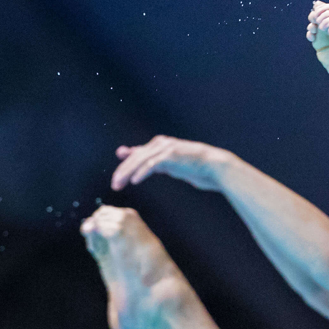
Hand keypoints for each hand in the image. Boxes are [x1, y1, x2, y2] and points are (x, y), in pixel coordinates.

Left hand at [111, 135, 234, 191]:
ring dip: (127, 173)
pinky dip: (141, 172)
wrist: (215, 166)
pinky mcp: (171, 156)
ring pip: (140, 160)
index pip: (137, 154)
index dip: (125, 162)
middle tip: (114, 185)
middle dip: (122, 171)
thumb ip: (158, 164)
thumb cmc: (196, 167)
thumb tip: (146, 168)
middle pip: (135, 157)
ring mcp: (166, 148)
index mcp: (160, 145)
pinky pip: (152, 164)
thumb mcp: (172, 165)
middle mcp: (161, 143)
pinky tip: (134, 181)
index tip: (117, 173)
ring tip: (119, 185)